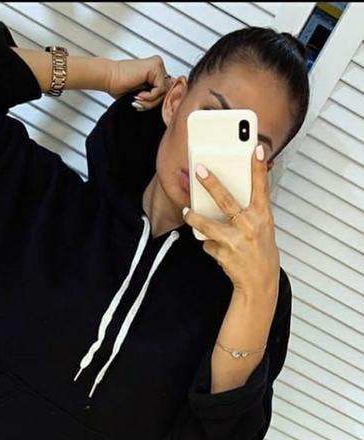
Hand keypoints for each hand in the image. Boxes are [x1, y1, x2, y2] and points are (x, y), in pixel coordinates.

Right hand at [107, 55, 173, 103]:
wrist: (108, 78)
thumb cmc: (119, 86)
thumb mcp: (142, 95)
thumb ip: (154, 97)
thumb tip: (166, 104)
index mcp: (156, 71)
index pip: (167, 90)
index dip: (155, 102)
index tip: (141, 105)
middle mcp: (158, 66)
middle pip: (167, 91)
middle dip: (153, 103)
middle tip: (139, 104)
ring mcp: (158, 65)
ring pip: (165, 92)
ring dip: (150, 101)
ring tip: (137, 100)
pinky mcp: (155, 67)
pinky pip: (160, 89)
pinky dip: (150, 97)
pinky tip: (138, 94)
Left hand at [181, 147, 280, 299]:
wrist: (259, 281)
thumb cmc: (260, 251)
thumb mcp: (262, 227)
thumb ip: (250, 210)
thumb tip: (229, 194)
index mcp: (263, 216)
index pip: (262, 187)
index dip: (259, 167)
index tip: (255, 148)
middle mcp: (250, 226)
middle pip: (227, 200)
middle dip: (212, 184)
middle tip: (200, 170)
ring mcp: (236, 240)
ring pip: (208, 225)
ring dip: (194, 218)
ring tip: (187, 211)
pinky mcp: (223, 254)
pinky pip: (208, 243)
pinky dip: (209, 243)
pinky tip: (217, 248)